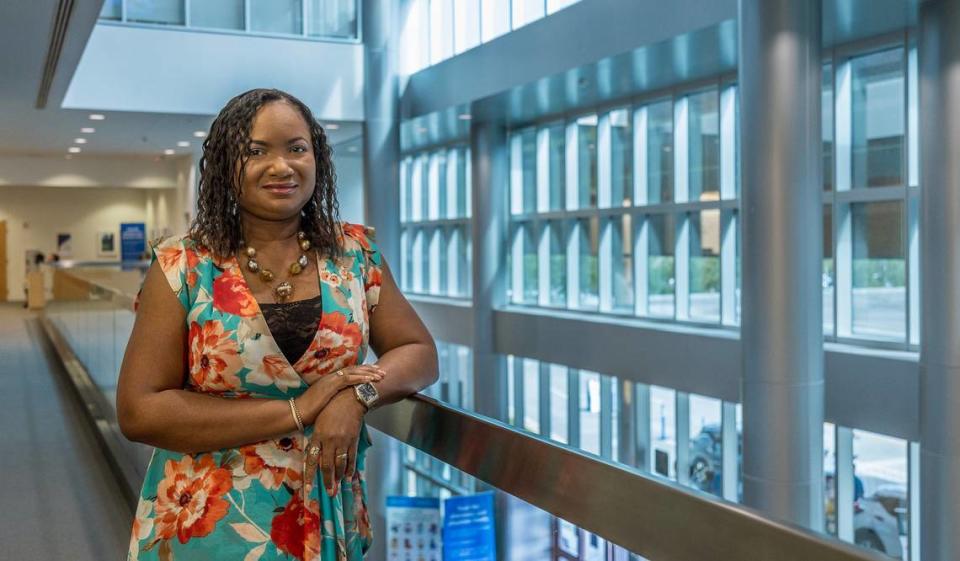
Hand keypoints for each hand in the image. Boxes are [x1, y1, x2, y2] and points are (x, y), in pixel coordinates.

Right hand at [294, 365, 383, 424]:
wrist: (297, 413)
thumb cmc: (310, 412)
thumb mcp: (326, 404)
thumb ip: (336, 400)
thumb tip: (346, 404)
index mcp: (331, 380)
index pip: (350, 372)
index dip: (363, 371)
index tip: (374, 372)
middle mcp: (332, 377)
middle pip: (354, 370)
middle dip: (369, 370)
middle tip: (382, 370)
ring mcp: (331, 380)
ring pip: (354, 372)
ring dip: (368, 373)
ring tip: (380, 374)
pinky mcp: (331, 385)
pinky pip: (349, 379)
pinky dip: (361, 379)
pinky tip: (370, 380)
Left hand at [303, 365, 385, 495]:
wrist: (351, 398)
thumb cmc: (331, 407)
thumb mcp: (319, 421)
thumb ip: (317, 438)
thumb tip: (314, 454)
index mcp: (318, 435)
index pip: (312, 460)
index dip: (310, 475)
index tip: (309, 489)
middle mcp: (330, 440)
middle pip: (327, 465)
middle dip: (327, 481)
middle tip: (328, 493)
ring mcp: (343, 441)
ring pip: (340, 464)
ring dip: (338, 477)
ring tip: (337, 488)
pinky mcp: (353, 440)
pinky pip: (351, 458)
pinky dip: (350, 468)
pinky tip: (348, 476)